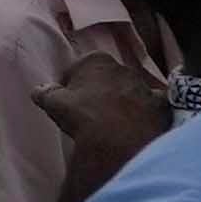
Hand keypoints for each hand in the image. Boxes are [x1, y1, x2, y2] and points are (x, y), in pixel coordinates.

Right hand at [37, 24, 178, 201]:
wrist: (121, 141)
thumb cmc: (84, 116)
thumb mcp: (55, 104)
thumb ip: (46, 93)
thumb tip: (39, 89)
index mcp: (95, 60)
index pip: (78, 68)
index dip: (71, 85)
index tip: (68, 102)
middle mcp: (122, 66)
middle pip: (105, 78)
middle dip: (99, 90)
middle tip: (89, 112)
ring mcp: (144, 85)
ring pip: (129, 90)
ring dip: (121, 101)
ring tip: (112, 123)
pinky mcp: (161, 104)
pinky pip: (153, 105)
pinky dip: (147, 111)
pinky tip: (138, 124)